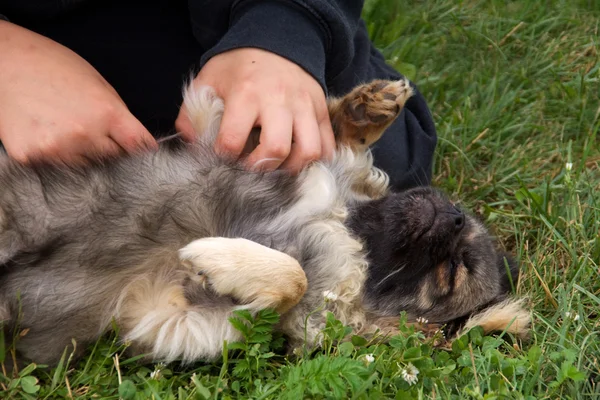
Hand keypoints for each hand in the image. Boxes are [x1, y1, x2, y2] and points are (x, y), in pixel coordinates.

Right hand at [0, 21, 156, 165]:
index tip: (137, 150)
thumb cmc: (54, 67)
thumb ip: (120, 117)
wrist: (4, 61)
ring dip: (80, 153)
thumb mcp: (99, 84)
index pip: (138, 146)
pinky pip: (55, 167)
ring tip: (63, 126)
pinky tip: (44, 132)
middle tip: (87, 127)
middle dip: (106, 147)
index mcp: (107, 112)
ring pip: (84, 165)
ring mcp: (56, 148)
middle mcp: (84, 133)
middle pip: (111, 158)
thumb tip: (142, 145)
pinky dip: (53, 156)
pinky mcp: (31, 157)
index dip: (139, 149)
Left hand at [175, 48, 334, 173]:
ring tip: (277, 167)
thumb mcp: (207, 82)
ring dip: (291, 168)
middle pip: (276, 149)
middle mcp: (278, 100)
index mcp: (245, 94)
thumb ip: (192, 115)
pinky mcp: (321, 111)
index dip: (224, 158)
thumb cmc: (238, 69)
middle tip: (252, 169)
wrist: (276, 41)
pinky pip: (327, 146)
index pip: (232, 141)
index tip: (223, 160)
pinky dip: (315, 162)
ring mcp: (305, 106)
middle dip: (261, 169)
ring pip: (309, 151)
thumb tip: (192, 146)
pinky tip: (298, 161)